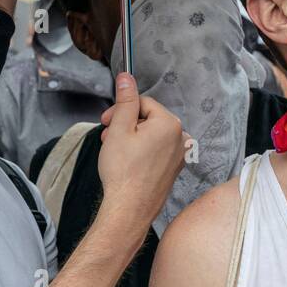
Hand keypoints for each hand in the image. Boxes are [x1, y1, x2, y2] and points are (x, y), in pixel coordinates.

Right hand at [97, 72, 184, 228]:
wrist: (129, 208)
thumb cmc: (124, 172)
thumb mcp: (119, 128)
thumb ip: (125, 101)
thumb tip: (127, 77)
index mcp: (170, 124)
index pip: (143, 103)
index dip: (121, 110)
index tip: (106, 121)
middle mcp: (180, 138)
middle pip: (148, 118)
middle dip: (125, 124)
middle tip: (108, 137)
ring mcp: (179, 155)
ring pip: (151, 135)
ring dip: (131, 138)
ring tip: (115, 152)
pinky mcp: (173, 169)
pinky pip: (156, 151)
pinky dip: (141, 152)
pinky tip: (127, 163)